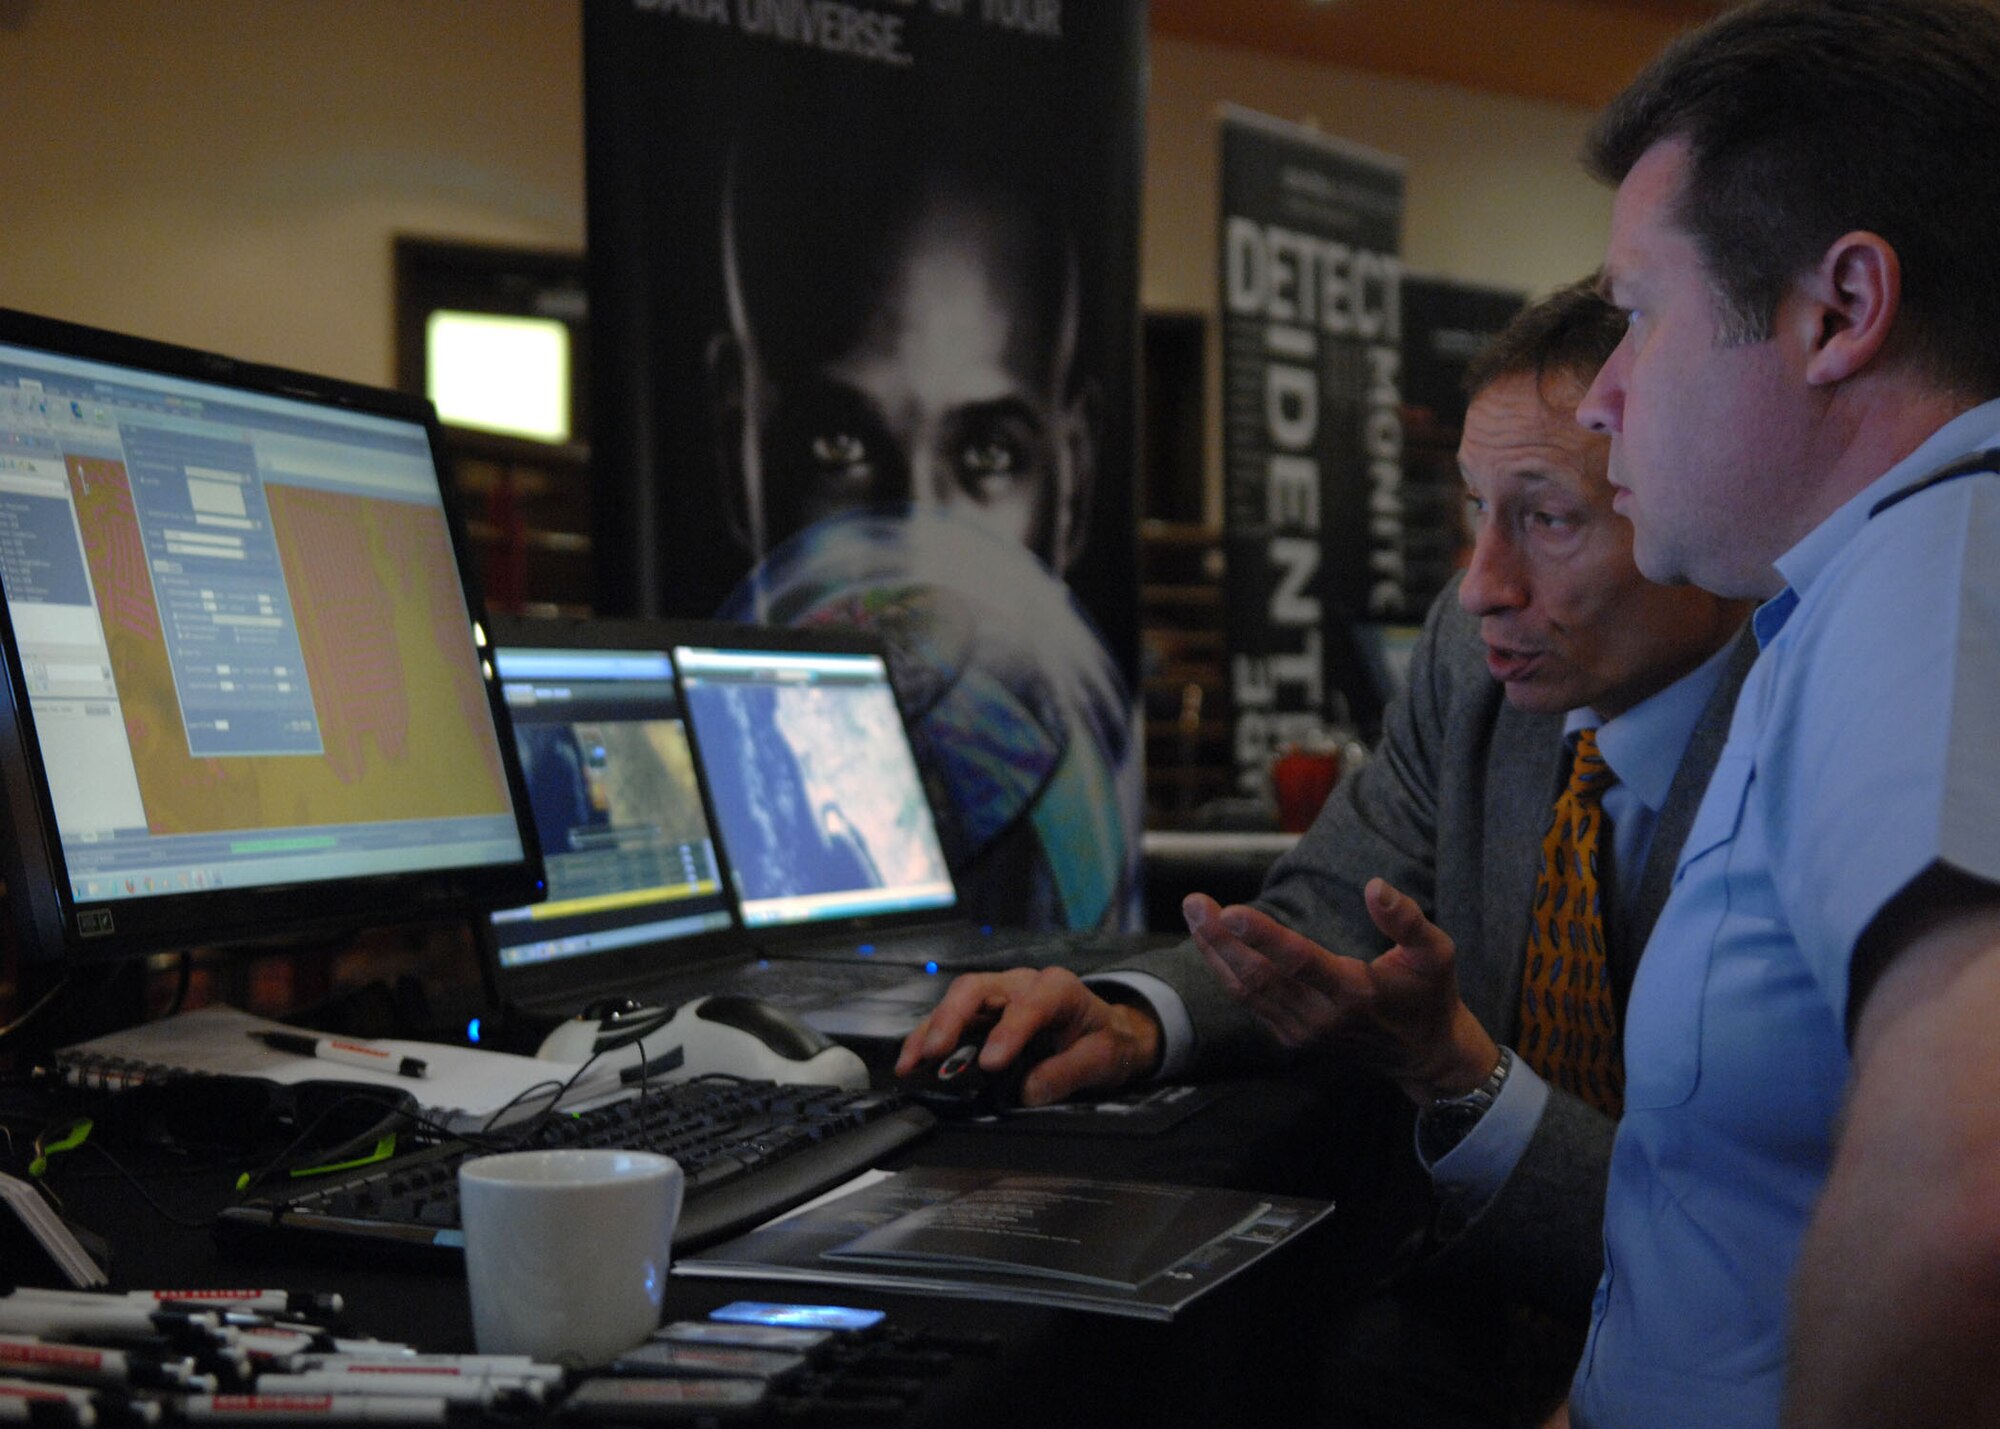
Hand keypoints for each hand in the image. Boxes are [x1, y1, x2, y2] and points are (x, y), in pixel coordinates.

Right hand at [894, 967, 1162, 1106]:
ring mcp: (998, 996)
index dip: (1008, 1031)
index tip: (991, 1063)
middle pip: (977, 988)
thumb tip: (1028, 1091)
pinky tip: (912, 1062)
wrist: (1108, 1034)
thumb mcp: (1103, 1058)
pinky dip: (927, 1039)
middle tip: (935, 1053)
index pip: (1029, 1004)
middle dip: (952, 1019)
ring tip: (911, 1063)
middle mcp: (1021, 984)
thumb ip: (1069, 1073)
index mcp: (1058, 988)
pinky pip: (950, 1019)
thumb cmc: (1105, 1040)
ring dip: (930, 1031)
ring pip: (955, 1002)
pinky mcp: (982, 1014)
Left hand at [1183, 876, 1499, 1102]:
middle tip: (1194, 901)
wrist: (1424, 1054)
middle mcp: (1323, 1017)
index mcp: (1356, 993)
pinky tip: (1211, 942)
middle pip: (1259, 976)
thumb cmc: (1430, 994)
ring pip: (1247, 991)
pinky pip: (1252, 1002)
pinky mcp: (1293, 1038)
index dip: (1263, 937)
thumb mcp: (1436, 952)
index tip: (1230, 912)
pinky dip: (1227, 972)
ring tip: (1194, 913)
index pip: (1300, 962)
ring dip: (1216, 952)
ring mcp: (1304, 1032)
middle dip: (1221, 938)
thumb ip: (1406, 920)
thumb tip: (1374, 886)